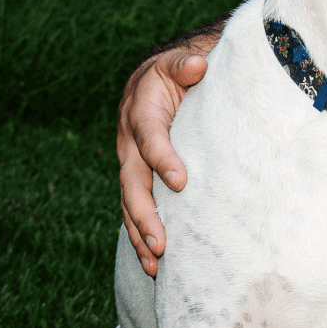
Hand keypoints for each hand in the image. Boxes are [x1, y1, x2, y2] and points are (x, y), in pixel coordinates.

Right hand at [117, 45, 210, 276]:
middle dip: (145, 214)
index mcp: (140, 113)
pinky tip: (153, 264)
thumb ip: (185, 64)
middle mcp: (129, 144)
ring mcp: (130, 165)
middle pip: (132, 182)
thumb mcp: (177, 63)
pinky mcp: (137, 180)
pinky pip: (134, 211)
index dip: (162, 158)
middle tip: (161, 242)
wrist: (151, 83)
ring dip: (140, 234)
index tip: (180, 181)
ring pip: (129, 204)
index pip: (150, 137)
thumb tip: (198, 65)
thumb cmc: (173, 74)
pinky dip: (141, 236)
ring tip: (155, 263)